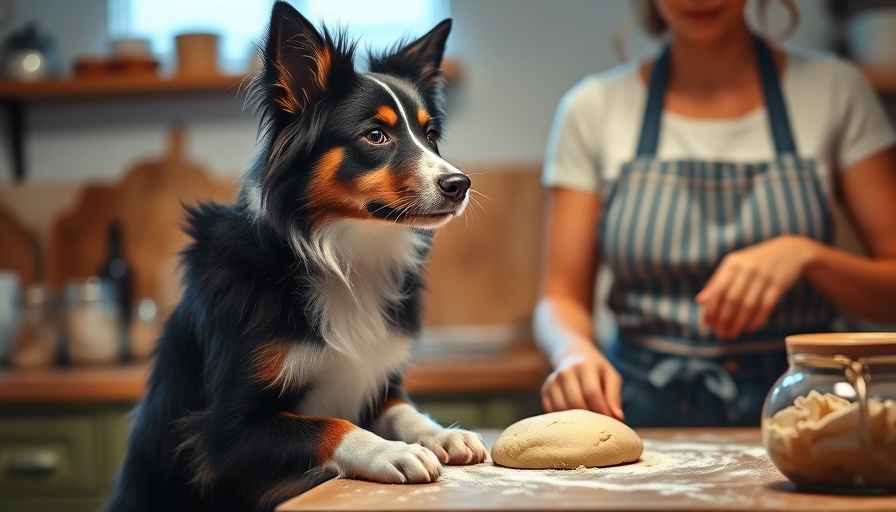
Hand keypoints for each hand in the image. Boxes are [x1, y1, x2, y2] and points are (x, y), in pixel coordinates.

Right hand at [541, 345, 623, 419]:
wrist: (572, 356)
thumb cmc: (596, 371)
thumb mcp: (610, 376)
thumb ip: (614, 396)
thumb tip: (618, 417)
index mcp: (585, 365)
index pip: (591, 392)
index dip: (601, 410)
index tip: (610, 420)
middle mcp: (565, 372)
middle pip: (575, 402)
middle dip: (589, 417)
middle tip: (597, 423)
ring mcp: (553, 380)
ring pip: (562, 408)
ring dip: (575, 419)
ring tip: (587, 419)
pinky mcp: (545, 389)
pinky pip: (551, 410)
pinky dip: (563, 416)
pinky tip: (573, 414)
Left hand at [696, 235, 817, 338]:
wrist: (790, 251)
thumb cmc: (755, 262)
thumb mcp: (734, 266)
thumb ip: (716, 282)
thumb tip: (699, 301)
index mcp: (732, 263)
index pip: (717, 290)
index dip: (711, 309)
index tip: (707, 324)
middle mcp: (747, 268)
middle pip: (732, 299)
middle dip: (724, 319)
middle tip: (720, 333)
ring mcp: (764, 276)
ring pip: (748, 305)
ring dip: (738, 323)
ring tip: (731, 334)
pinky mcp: (778, 284)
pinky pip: (765, 306)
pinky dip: (756, 320)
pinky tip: (749, 328)